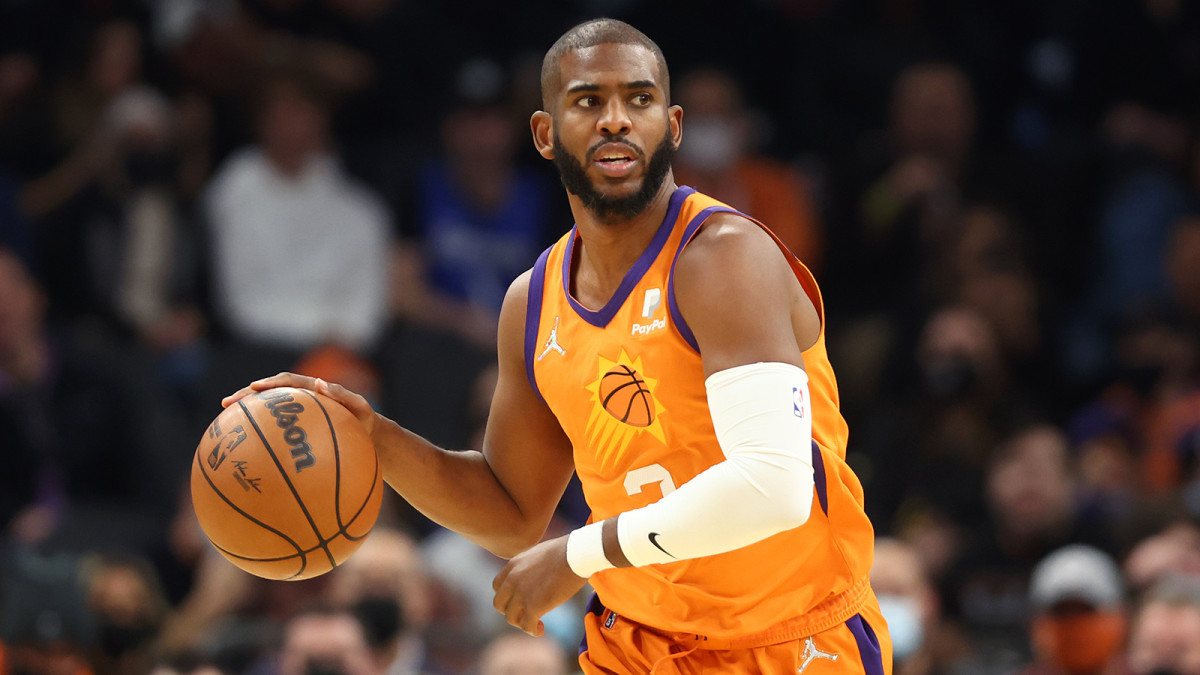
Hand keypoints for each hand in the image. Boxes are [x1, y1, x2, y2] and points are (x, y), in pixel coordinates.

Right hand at [222, 372, 377, 435]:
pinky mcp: (294, 430)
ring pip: (266, 412)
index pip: (288, 382)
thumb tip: (320, 382)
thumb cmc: (364, 422)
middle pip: (269, 394)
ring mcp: (295, 416)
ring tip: (223, 422)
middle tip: (226, 403)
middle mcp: (300, 400)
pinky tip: (243, 450)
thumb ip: (344, 395)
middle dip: (246, 396)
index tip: (254, 387)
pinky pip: (273, 432)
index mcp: (312, 390)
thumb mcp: (362, 408)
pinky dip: (257, 437)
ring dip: (246, 414)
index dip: (270, 383)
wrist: (367, 437)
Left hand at [492, 535, 586, 635]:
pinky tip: (541, 630)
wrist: (576, 555)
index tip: (519, 600)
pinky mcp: (534, 606)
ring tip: (536, 624)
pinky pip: (527, 625)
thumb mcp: (538, 553)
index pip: (498, 586)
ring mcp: (522, 594)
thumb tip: (536, 573)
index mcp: (513, 565)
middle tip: (525, 614)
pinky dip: (532, 630)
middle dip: (511, 611)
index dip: (507, 596)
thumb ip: (530, 565)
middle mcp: (512, 580)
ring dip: (522, 623)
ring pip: (511, 617)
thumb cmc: (565, 551)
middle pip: (499, 604)